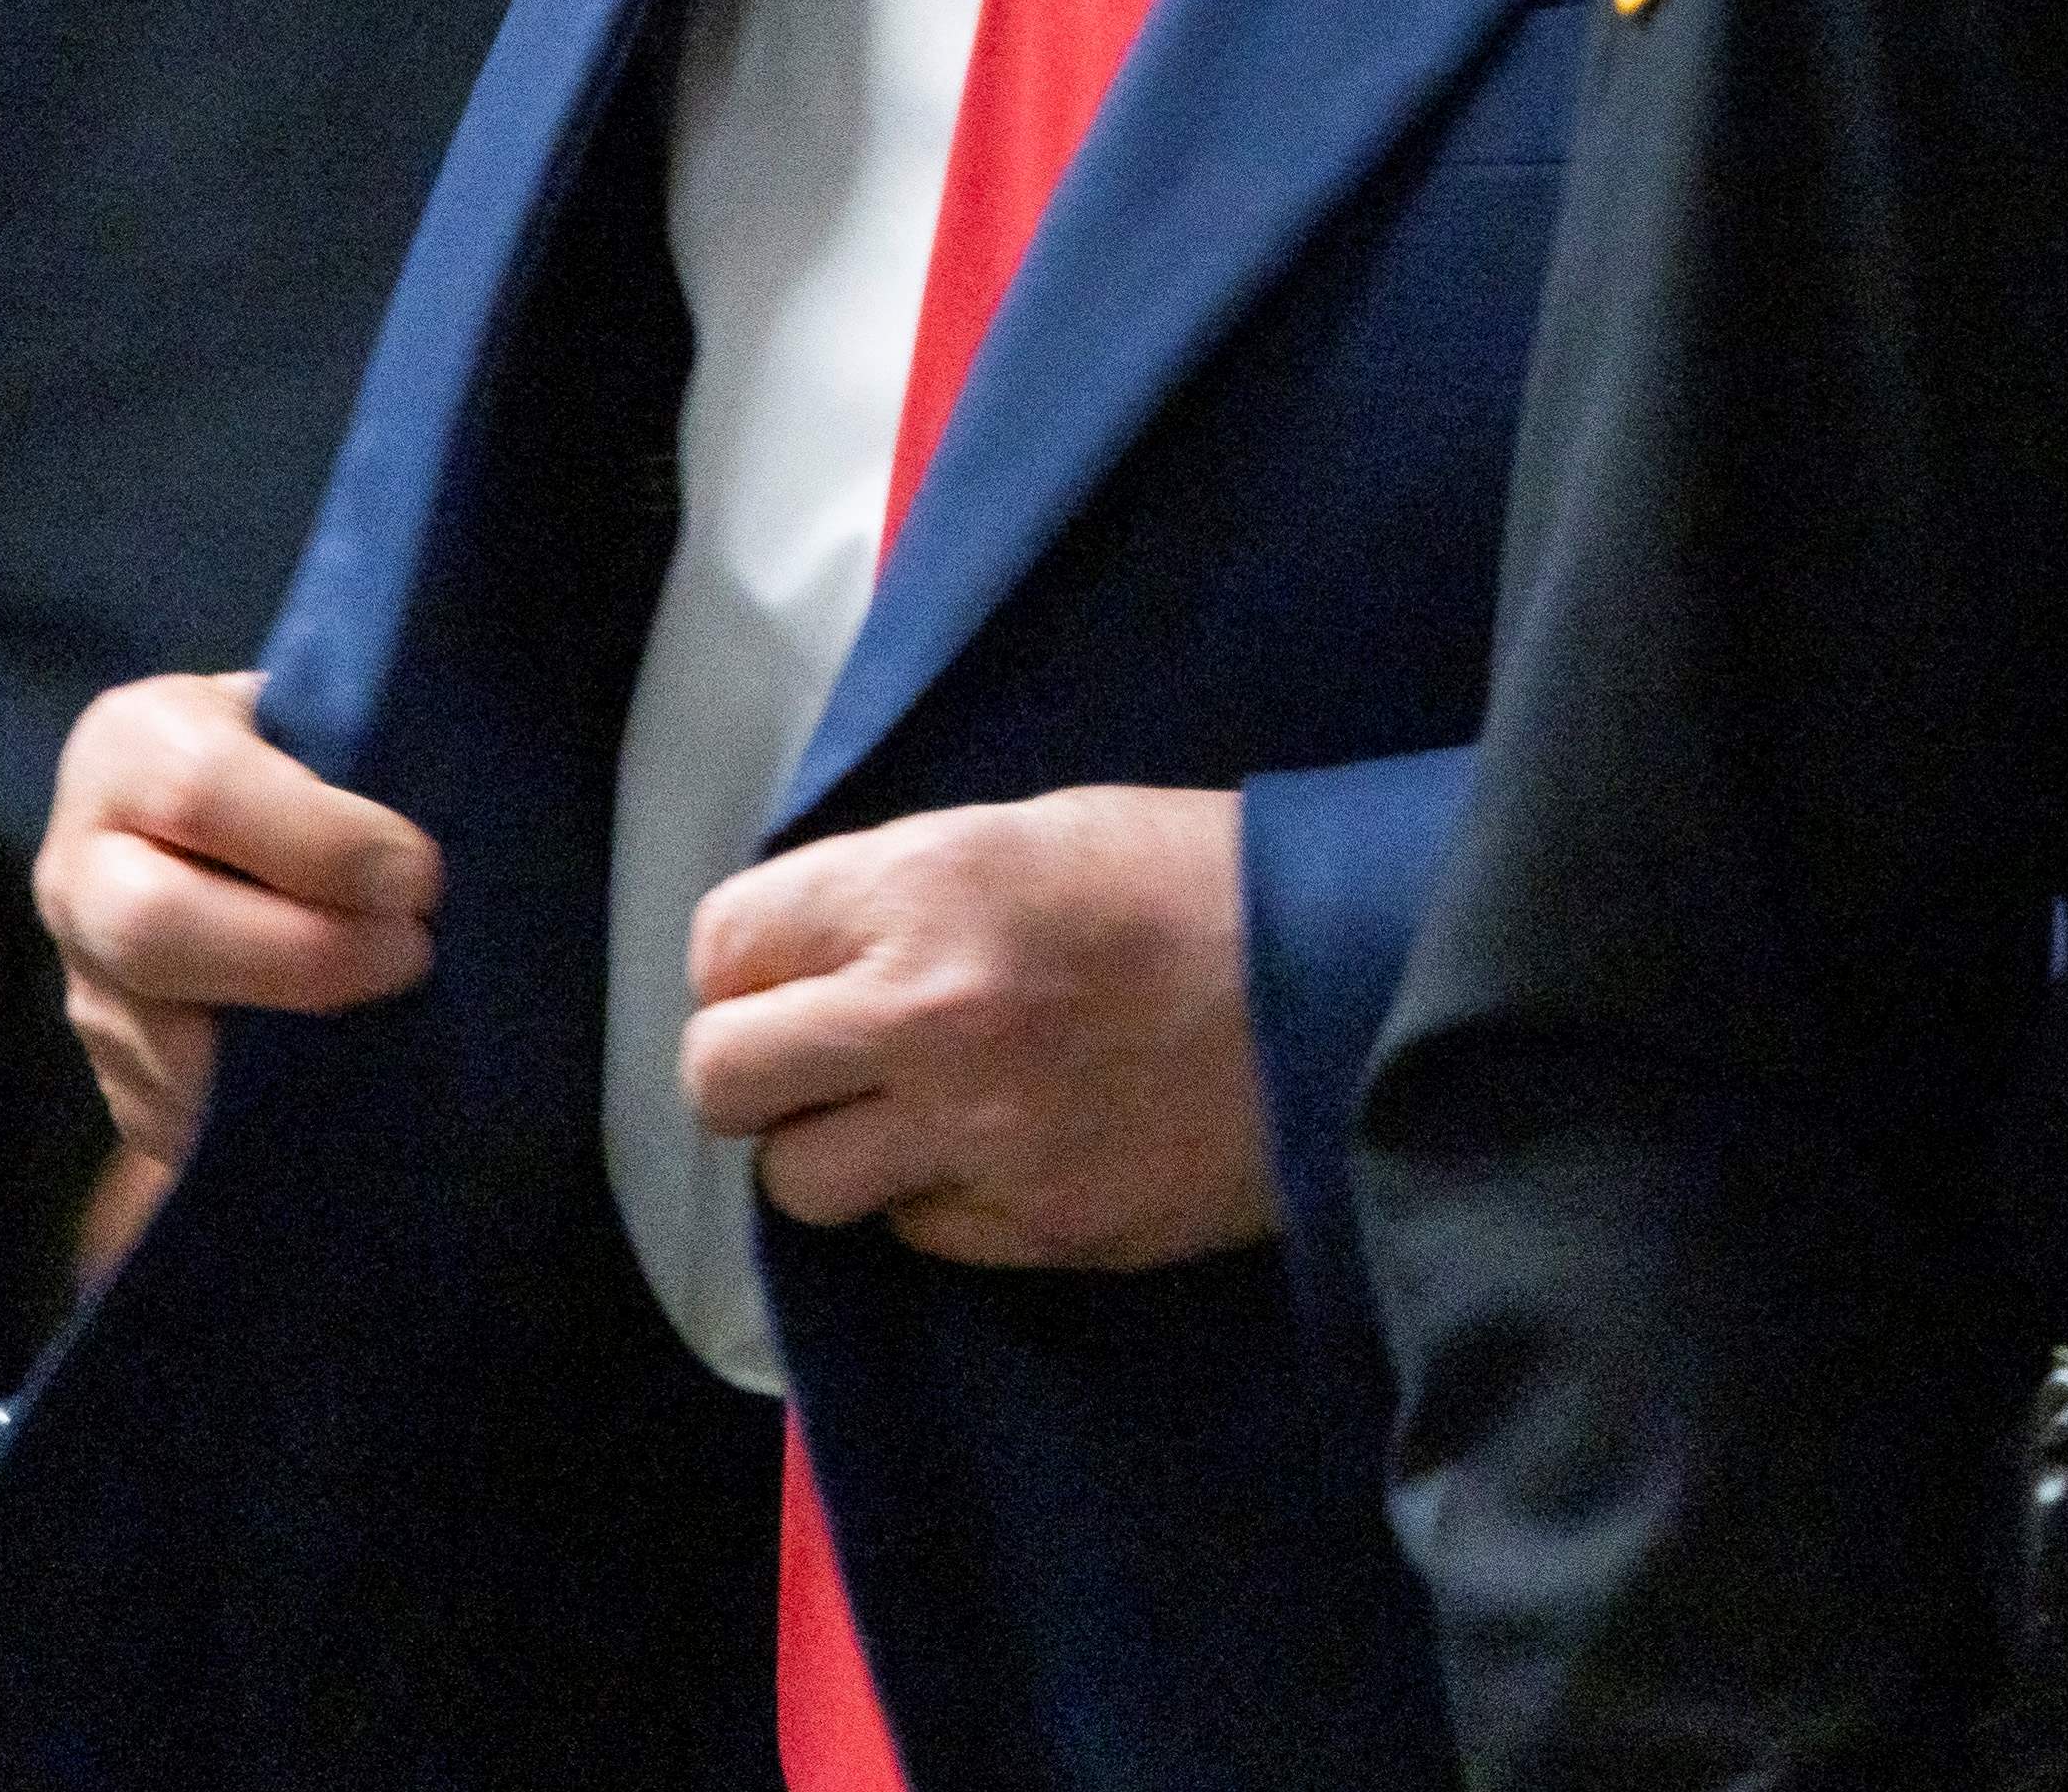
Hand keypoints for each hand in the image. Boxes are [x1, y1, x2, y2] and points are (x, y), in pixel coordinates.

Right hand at [30, 670, 442, 1208]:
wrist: (219, 823)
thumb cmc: (297, 760)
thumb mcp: (314, 716)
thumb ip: (358, 756)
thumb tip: (423, 854)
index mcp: (129, 745)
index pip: (201, 789)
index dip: (320, 842)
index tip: (419, 876)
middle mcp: (78, 866)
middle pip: (151, 926)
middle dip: (301, 954)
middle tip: (411, 952)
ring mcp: (83, 980)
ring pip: (160, 1045)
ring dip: (292, 1053)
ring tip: (388, 1022)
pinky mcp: (111, 1071)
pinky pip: (173, 1119)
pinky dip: (263, 1117)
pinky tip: (338, 1090)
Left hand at [674, 785, 1277, 1270]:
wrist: (1345, 986)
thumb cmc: (1191, 881)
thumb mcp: (1028, 832)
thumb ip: (898, 893)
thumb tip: (802, 957)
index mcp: (921, 890)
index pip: (724, 943)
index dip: (744, 963)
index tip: (782, 973)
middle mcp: (925, 1017)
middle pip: (722, 1080)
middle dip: (754, 1069)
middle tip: (814, 1057)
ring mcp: (977, 1138)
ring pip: (798, 1183)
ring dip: (835, 1149)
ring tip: (906, 1113)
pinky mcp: (1037, 1228)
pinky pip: (913, 1234)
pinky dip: (933, 1201)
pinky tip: (998, 1150)